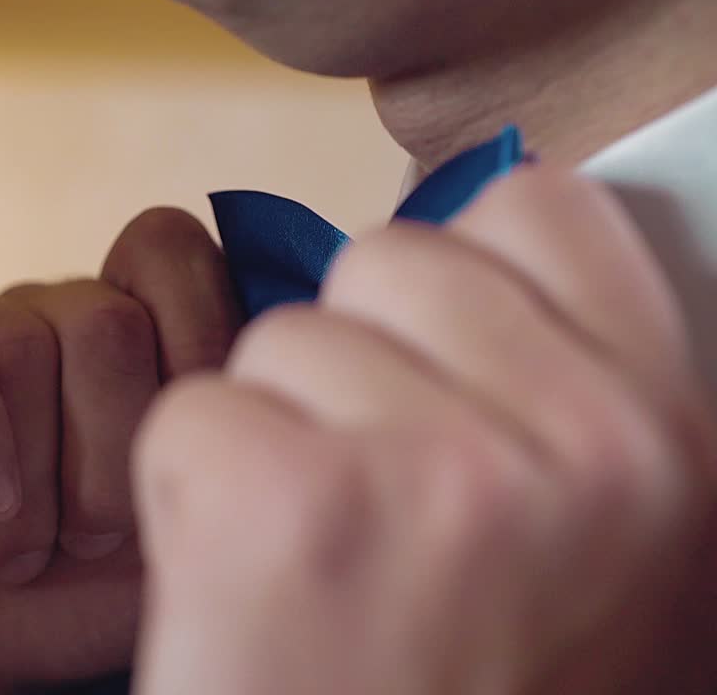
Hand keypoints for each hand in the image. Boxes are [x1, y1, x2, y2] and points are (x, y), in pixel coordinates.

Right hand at [0, 209, 242, 692]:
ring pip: (26, 343)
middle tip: (94, 538)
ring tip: (23, 555)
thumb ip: (223, 454)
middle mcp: (54, 317)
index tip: (191, 448)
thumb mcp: (175, 540)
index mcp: (136, 340)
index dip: (196, 338)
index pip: (175, 254)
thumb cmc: (72, 598)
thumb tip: (247, 391)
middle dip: (111, 448)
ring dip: (34, 478)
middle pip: (110, 319)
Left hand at [133, 168, 716, 694]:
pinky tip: (242, 588)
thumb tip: (484, 261)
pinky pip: (192, 412)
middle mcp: (579, 445)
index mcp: (670, 444)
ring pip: (280, 337)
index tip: (432, 355)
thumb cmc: (459, 692)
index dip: (461, 275)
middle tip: (366, 498)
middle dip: (353, 359)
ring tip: (315, 565)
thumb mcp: (592, 557)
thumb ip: (559, 403)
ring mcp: (433, 471)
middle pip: (387, 257)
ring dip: (273, 436)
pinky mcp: (286, 506)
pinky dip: (190, 491)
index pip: (541, 211)